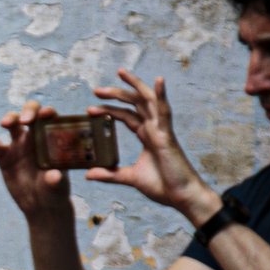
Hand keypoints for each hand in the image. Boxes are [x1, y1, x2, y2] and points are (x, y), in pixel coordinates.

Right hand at [0, 100, 78, 218]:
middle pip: (31, 113)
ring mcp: (18, 145)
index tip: (45, 115)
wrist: (39, 205)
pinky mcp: (4, 157)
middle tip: (24, 121)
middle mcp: (36, 136)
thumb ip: (55, 180)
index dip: (47, 112)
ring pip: (13, 123)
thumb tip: (54, 176)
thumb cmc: (54, 191)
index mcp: (52, 137)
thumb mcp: (57, 187)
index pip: (51, 118)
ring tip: (5, 124)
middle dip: (28, 111)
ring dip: (9, 118)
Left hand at [91, 69, 217, 221]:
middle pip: (134, 103)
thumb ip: (110, 174)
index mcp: (146, 136)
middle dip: (116, 94)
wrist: (181, 196)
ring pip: (147, 101)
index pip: (126, 116)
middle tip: (96, 90)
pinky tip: (158, 80)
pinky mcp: (167, 136)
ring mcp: (161, 130)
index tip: (90, 108)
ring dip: (134, 86)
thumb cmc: (163, 185)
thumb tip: (88, 174)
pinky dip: (161, 95)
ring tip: (120, 73)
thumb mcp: (130, 178)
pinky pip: (164, 112)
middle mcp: (154, 128)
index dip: (110, 110)